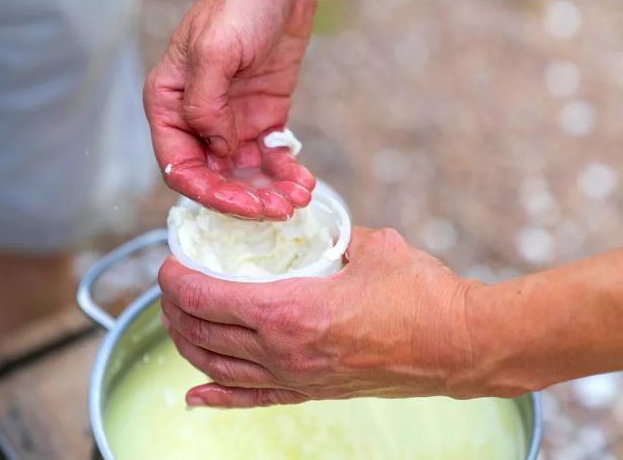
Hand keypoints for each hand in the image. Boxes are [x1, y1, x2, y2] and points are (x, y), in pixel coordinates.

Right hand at [144, 0, 316, 219]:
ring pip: (245, 174)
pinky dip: (286, 174)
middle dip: (244, 199)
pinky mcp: (263, 119)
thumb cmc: (238, 5)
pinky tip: (302, 181)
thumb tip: (218, 150)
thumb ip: (205, 105)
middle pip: (215, 178)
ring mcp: (232, 122)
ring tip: (297, 198)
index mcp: (170, 105)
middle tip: (276, 209)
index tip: (241, 205)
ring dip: (269, 193)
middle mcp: (198, 120)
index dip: (208, 193)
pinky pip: (271, 157)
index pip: (180, 166)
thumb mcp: (215, 51)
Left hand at [158, 227, 480, 407]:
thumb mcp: (371, 246)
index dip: (178, 280)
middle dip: (175, 308)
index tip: (170, 263)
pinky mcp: (311, 392)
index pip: (208, 297)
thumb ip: (332, 237)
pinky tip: (196, 396)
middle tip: (171, 286)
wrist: (460, 345)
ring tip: (176, 324)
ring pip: (218, 368)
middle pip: (204, 333)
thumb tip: (315, 231)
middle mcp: (283, 350)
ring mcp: (295, 377)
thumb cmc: (421, 296)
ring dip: (188, 345)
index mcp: (290, 310)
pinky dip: (218, 397)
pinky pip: (251, 400)